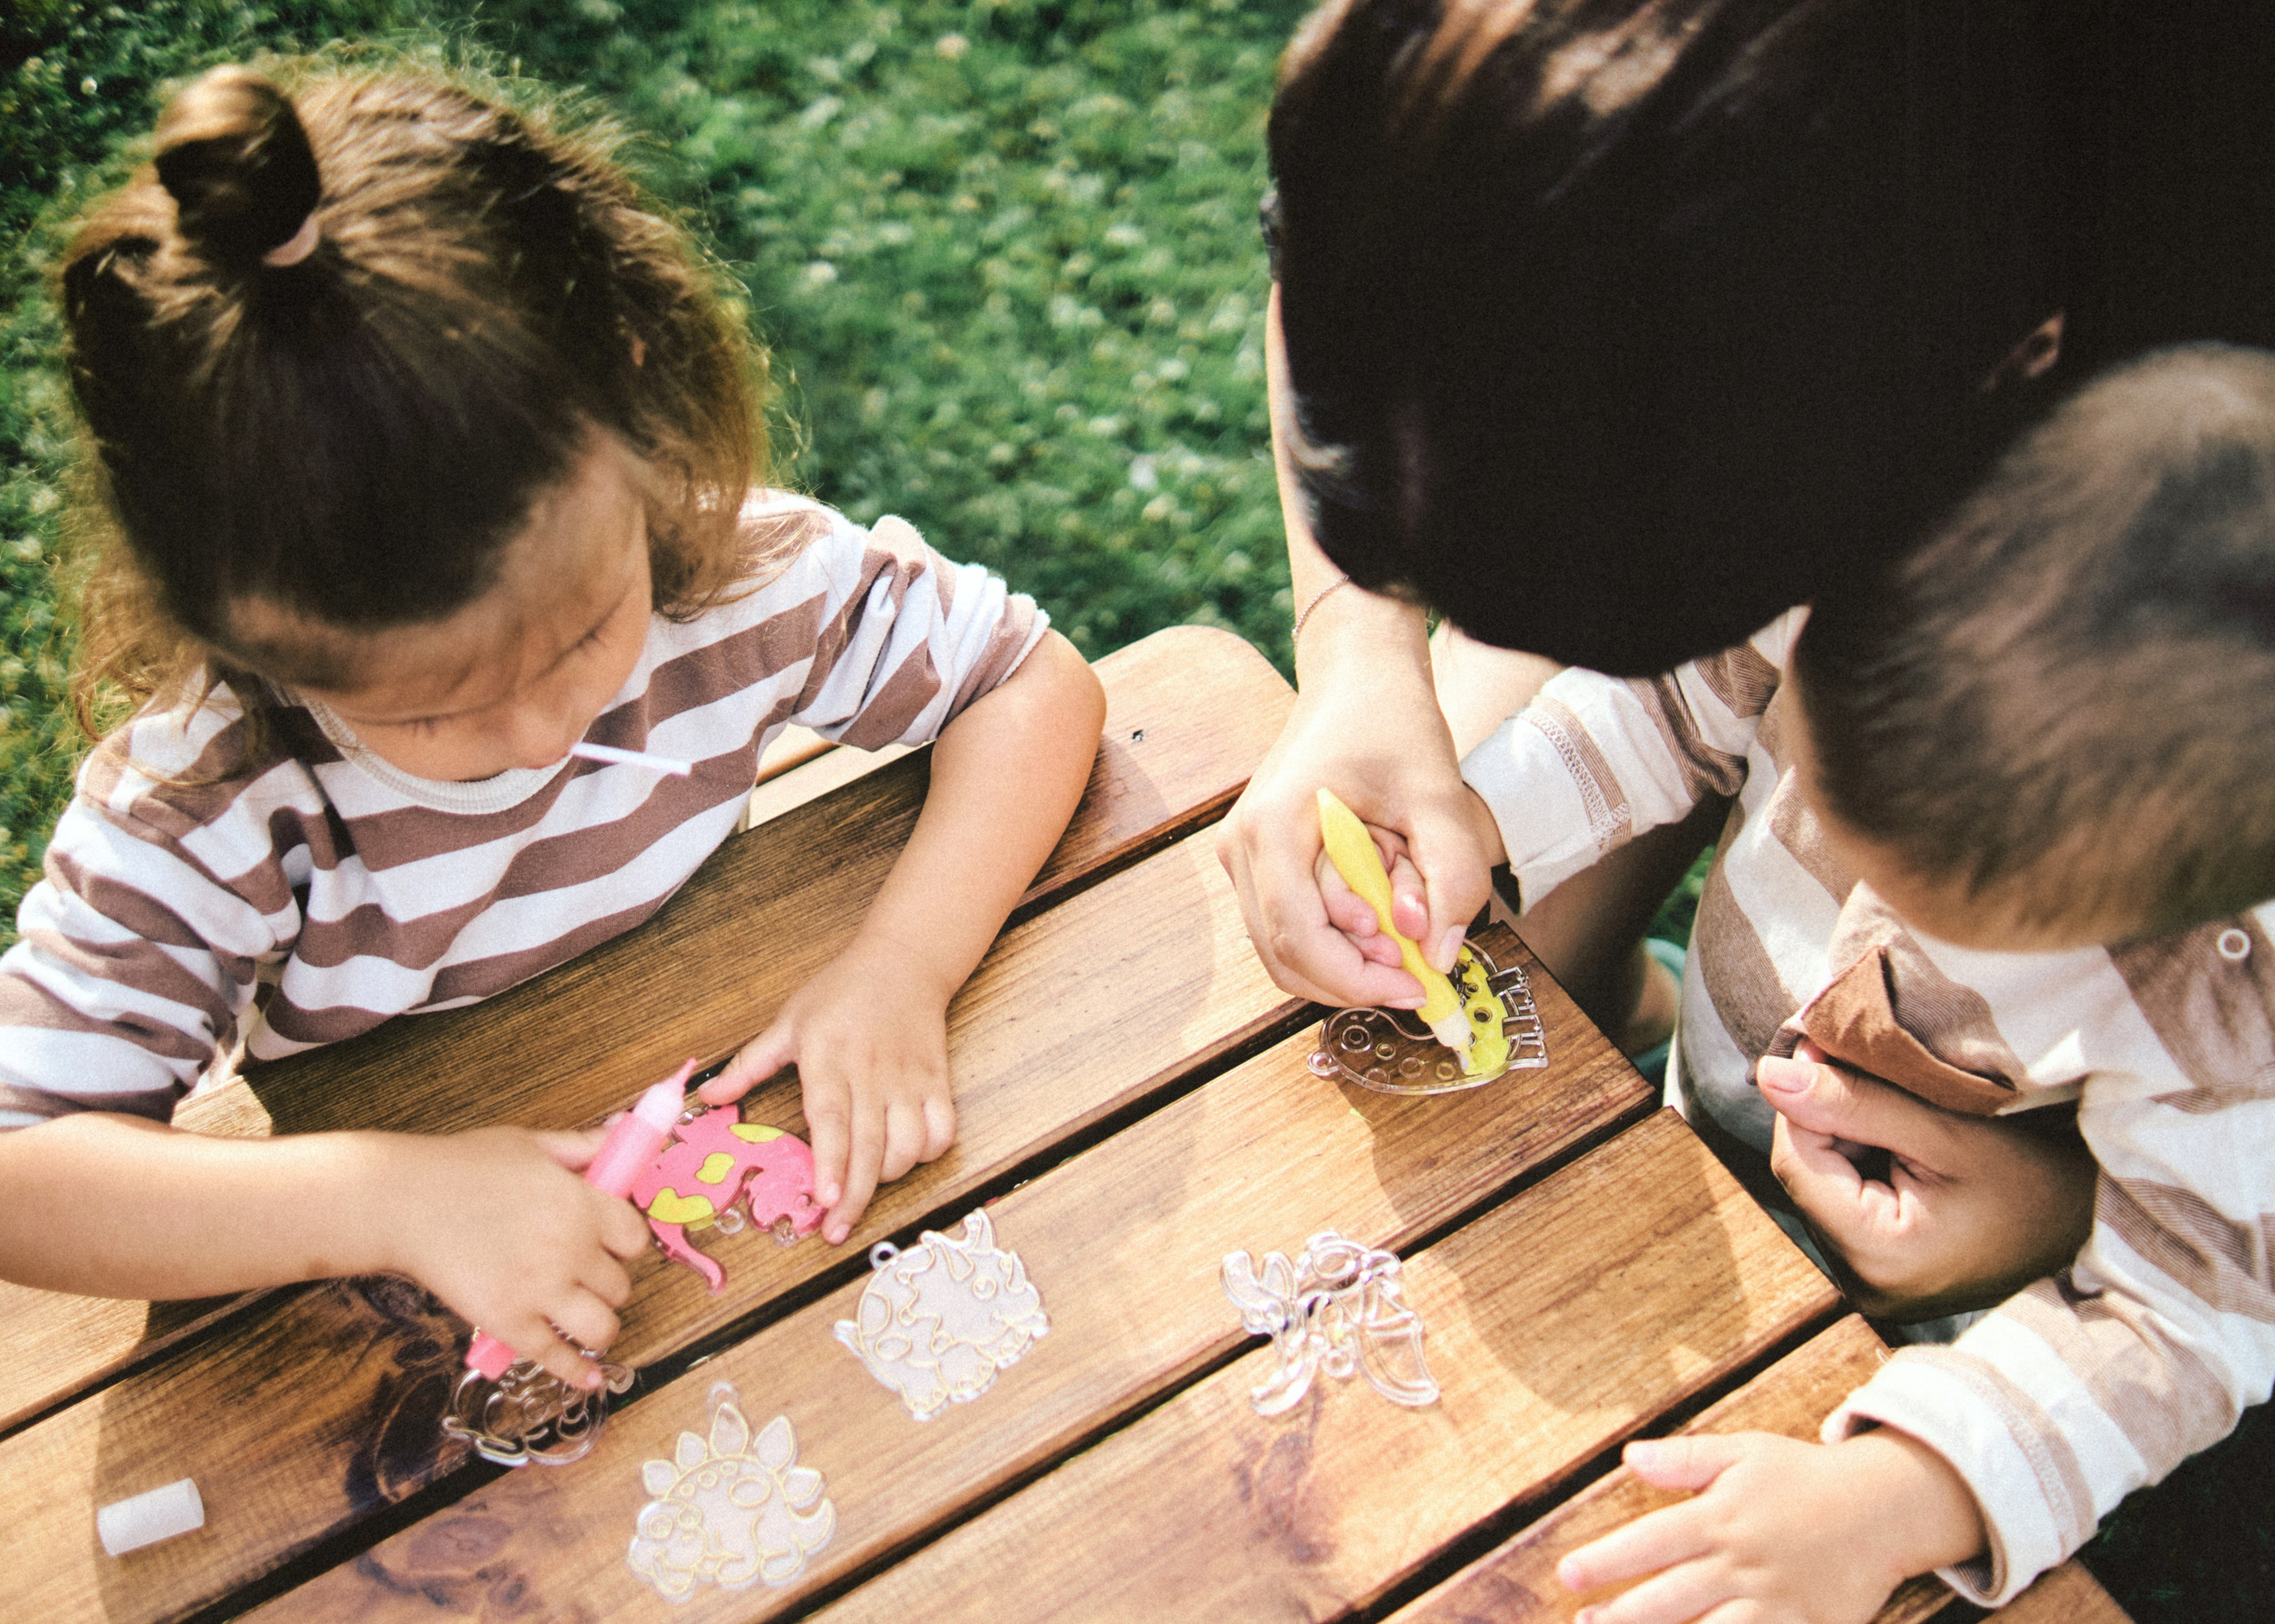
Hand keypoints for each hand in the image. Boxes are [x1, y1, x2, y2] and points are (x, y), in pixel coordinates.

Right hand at [375, 1126, 652, 1389]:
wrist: (401, 1202)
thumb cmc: (460, 1169)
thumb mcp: (530, 1144)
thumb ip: (582, 1147)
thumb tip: (622, 1133)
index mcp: (581, 1203)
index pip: (635, 1238)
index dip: (625, 1243)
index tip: (612, 1245)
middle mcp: (570, 1250)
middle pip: (619, 1285)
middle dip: (606, 1283)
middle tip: (585, 1278)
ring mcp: (540, 1291)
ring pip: (601, 1327)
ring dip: (599, 1326)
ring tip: (586, 1318)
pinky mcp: (508, 1324)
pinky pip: (556, 1357)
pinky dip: (576, 1372)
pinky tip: (589, 1377)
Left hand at [698, 930, 954, 1244]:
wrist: (903, 961)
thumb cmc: (840, 992)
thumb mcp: (788, 1022)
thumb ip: (749, 1065)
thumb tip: (706, 1097)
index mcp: (829, 1058)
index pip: (831, 1119)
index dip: (831, 1163)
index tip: (825, 1198)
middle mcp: (871, 1072)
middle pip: (870, 1146)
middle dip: (856, 1196)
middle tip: (837, 1229)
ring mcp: (909, 1079)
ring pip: (910, 1145)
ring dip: (890, 1174)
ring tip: (867, 1183)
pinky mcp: (937, 1080)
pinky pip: (942, 1130)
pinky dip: (928, 1152)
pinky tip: (908, 1155)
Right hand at [1216, 613, 1501, 1006]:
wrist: (1358, 675)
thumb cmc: (1389, 720)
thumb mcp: (1438, 795)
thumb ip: (1450, 875)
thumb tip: (1441, 952)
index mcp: (1271, 828)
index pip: (1298, 938)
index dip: (1356, 979)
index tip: (1414, 986)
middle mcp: (1241, 848)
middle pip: (1285, 956)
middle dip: (1354, 977)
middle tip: (1415, 972)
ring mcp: (1243, 857)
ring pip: (1285, 949)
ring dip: (1347, 960)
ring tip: (1402, 933)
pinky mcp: (1260, 861)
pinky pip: (1291, 925)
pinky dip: (1337, 939)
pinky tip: (1381, 915)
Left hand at [1557, 1429, 1984, 1622]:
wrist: (1886, 1508)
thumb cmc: (1804, 1477)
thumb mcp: (1745, 1452)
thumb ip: (1685, 1458)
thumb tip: (1629, 1456)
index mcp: (1722, 1518)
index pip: (1652, 1542)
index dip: (1608, 1560)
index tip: (1568, 1575)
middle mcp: (1743, 1564)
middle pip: (1672, 1598)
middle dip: (1623, 1617)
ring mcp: (1775, 1603)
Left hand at [1760, 1042, 2097, 1319]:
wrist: (2100, 1231)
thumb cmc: (2042, 1180)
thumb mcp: (1950, 1132)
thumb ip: (1856, 1102)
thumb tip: (1769, 1072)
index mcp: (1878, 1257)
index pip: (1797, 1161)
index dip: (1801, 1097)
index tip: (1825, 1045)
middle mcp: (1863, 1284)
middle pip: (1807, 1173)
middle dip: (1826, 1115)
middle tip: (1865, 1065)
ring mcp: (1872, 1284)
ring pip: (1824, 1183)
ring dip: (1846, 1137)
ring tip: (1901, 1108)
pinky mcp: (1884, 1273)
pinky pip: (1847, 1203)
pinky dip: (1865, 1162)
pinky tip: (1906, 1144)